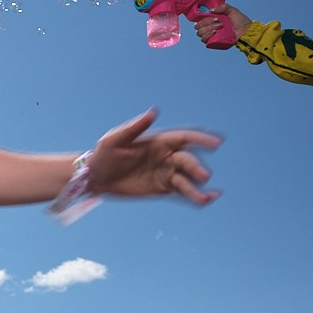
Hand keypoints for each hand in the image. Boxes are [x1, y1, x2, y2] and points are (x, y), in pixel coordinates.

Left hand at [85, 109, 219, 205]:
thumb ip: (134, 128)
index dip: (201, 140)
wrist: (94, 177)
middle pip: (188, 161)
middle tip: (203, 176)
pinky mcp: (163, 189)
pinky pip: (181, 193)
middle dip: (196, 168)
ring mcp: (167, 173)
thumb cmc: (104, 154)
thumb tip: (152, 112)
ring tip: (206, 198)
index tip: (217, 143)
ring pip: (187, 180)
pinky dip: (193, 197)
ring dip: (197, 188)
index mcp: (160, 141)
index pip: (185, 138)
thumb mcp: (115, 140)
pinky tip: (207, 200)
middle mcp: (168, 156)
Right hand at [193, 4, 249, 45]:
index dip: (201, 17)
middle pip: (198, 26)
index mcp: (211, 20)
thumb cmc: (240, 21)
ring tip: (219, 26)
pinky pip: (203, 40)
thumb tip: (211, 10)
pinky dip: (207, 35)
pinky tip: (215, 32)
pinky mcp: (212, 42)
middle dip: (206, 22)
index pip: (200, 19)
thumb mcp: (232, 10)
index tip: (210, 14)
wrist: (246, 30)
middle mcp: (209, 27)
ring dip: (208, 28)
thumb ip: (222, 7)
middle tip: (217, 20)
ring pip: (199, 33)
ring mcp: (210, 35)